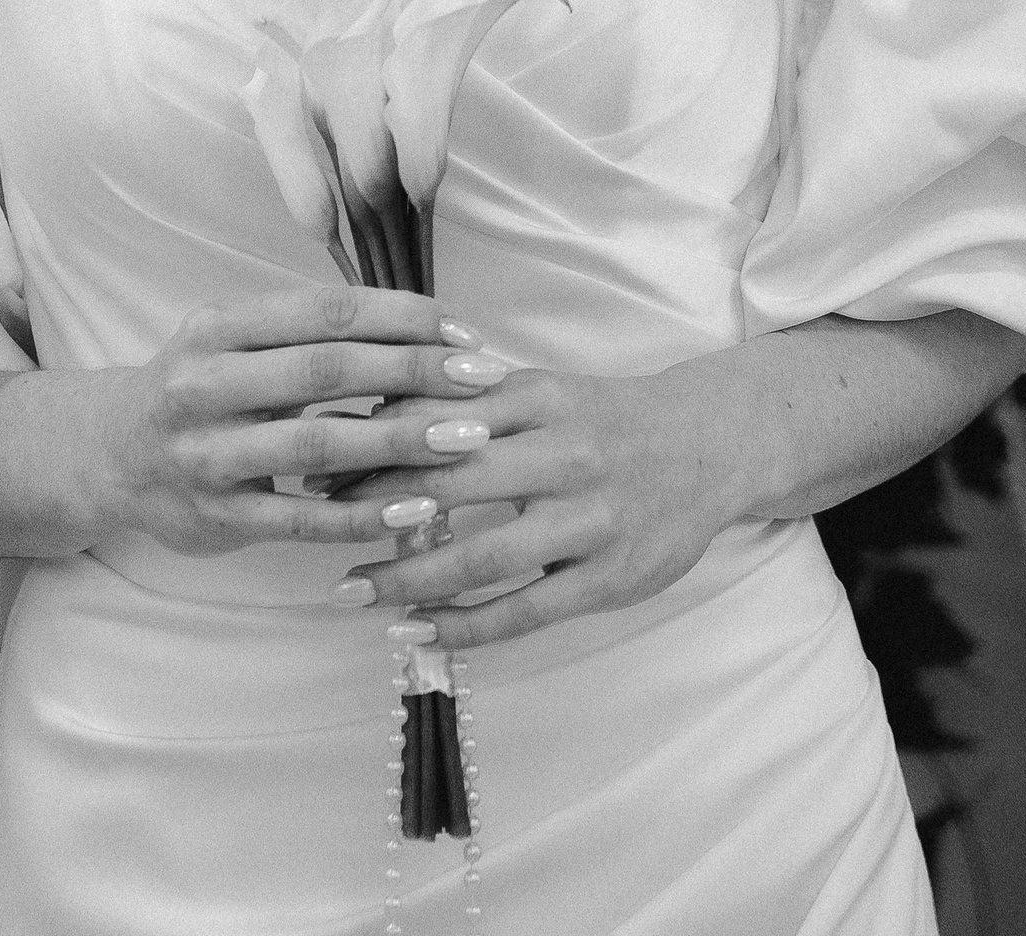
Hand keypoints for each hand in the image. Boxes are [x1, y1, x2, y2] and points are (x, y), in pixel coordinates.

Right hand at [76, 281, 520, 559]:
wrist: (107, 456)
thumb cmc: (200, 387)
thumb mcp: (234, 341)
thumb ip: (307, 334)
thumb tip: (420, 328)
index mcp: (220, 327)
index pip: (324, 310)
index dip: (399, 316)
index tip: (463, 329)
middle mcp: (206, 383)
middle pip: (326, 370)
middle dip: (413, 370)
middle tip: (483, 378)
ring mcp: (207, 454)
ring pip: (316, 445)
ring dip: (399, 440)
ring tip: (466, 440)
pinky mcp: (215, 517)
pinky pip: (300, 520)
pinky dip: (362, 516)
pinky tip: (416, 511)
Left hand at [331, 355, 746, 651]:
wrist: (708, 445)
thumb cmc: (601, 418)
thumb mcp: (539, 391)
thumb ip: (466, 402)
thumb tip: (369, 413)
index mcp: (539, 397)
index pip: (441, 421)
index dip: (375, 448)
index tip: (319, 469)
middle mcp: (565, 454)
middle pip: (454, 483)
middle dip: (379, 511)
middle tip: (318, 531)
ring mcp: (590, 521)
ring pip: (485, 558)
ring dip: (410, 580)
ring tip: (354, 592)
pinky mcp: (610, 579)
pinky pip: (525, 611)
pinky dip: (465, 627)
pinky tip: (417, 634)